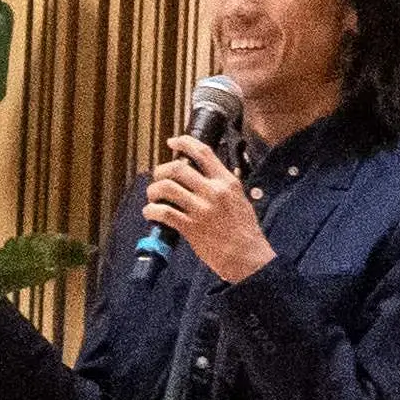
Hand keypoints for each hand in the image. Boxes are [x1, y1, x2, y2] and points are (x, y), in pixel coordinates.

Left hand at [146, 138, 271, 283]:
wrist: (248, 257)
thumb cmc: (245, 231)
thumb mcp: (240, 199)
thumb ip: (223, 186)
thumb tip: (205, 175)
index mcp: (227, 182)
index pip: (203, 152)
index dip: (184, 142)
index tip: (173, 142)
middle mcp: (213, 192)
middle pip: (177, 168)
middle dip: (161, 170)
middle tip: (158, 178)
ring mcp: (201, 209)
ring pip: (166, 188)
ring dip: (153, 191)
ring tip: (153, 197)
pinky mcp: (191, 228)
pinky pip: (163, 213)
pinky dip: (151, 211)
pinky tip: (151, 213)